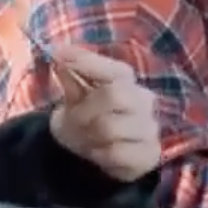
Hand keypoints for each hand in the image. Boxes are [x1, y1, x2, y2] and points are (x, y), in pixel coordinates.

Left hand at [47, 45, 161, 181]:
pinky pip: (116, 153)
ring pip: (110, 128)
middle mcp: (143, 99)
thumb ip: (70, 75)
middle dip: (84, 111)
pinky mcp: (150, 154)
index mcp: (125, 80)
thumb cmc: (86, 118)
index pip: (113, 68)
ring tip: (87, 138)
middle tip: (73, 121)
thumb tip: (59, 53)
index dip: (87, 62)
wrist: (97, 154)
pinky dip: (99, 155)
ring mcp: (150, 127)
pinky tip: (99, 153)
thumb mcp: (73, 96)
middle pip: (113, 95)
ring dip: (89, 136)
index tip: (58, 56)